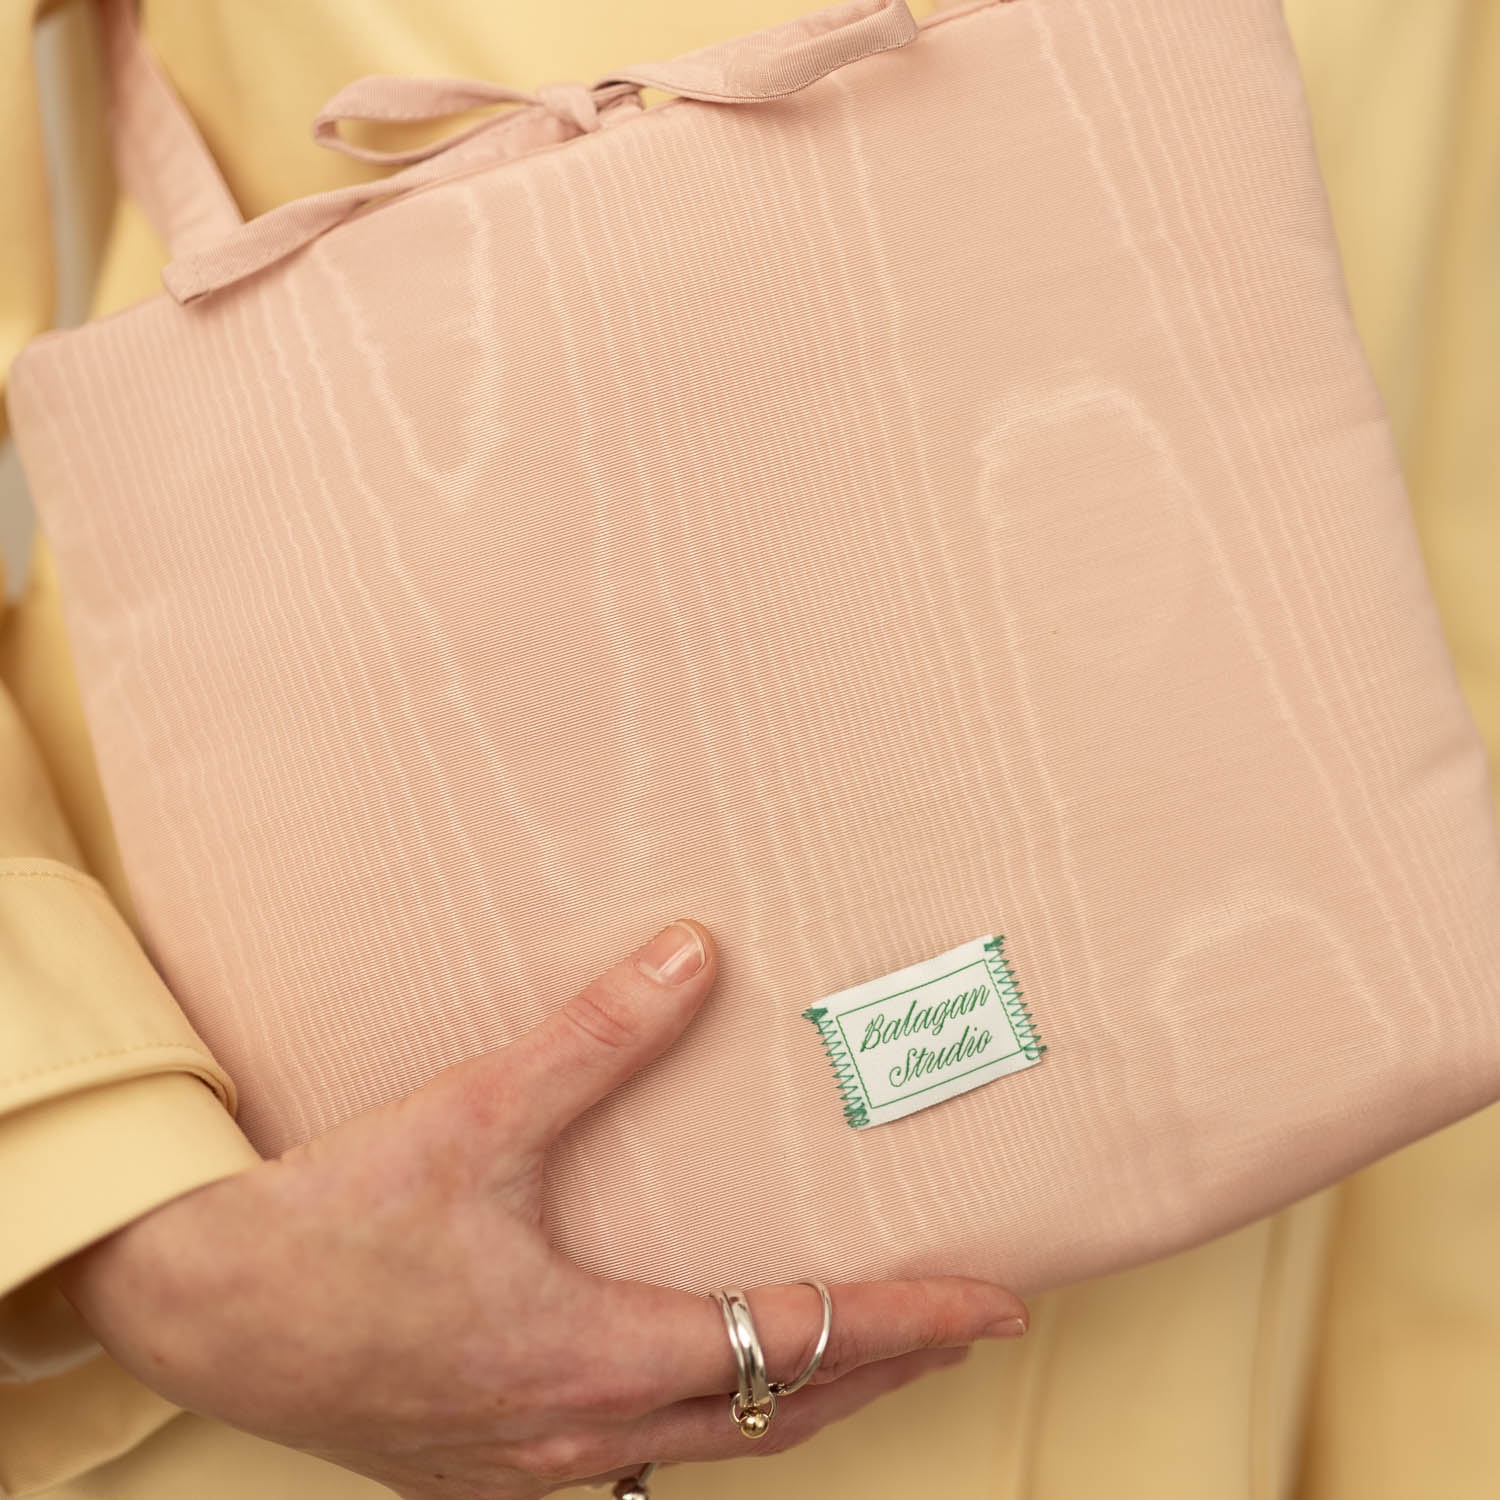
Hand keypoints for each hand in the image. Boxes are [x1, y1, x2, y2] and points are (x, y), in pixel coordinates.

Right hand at [55, 918, 1028, 1498]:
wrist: (199, 1307)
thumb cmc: (330, 1223)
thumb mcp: (474, 1117)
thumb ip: (596, 1038)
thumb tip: (693, 955)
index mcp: (594, 1354)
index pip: (796, 1343)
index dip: (908, 1321)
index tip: (995, 1306)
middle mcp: (580, 1433)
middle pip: (780, 1416)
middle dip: (885, 1371)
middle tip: (962, 1329)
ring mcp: (534, 1469)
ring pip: (715, 1448)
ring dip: (805, 1401)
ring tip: (867, 1356)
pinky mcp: (488, 1470)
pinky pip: (640, 1458)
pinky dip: (711, 1420)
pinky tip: (706, 1388)